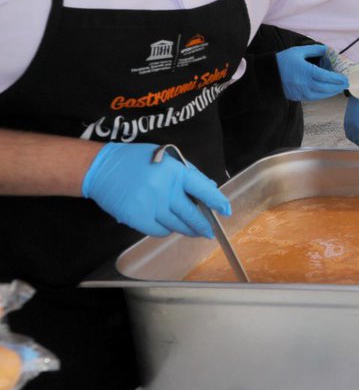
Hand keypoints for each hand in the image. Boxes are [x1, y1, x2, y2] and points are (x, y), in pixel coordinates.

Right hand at [81, 143, 230, 237]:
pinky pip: (159, 231)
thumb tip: (208, 187)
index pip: (203, 189)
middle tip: (209, 231)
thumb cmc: (135, 161)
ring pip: (176, 225)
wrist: (101, 169)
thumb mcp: (166, 157)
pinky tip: (168, 226)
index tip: (225, 210)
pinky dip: (166, 231)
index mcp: (174, 171)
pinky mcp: (136, 217)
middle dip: (203, 225)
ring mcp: (150, 204)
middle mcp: (164, 189)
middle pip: (191, 213)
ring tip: (192, 231)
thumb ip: (187, 172)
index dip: (217, 201)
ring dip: (187, 230)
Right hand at [275, 45, 348, 100]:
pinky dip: (323, 95)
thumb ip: (314, 50)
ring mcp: (302, 92)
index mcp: (307, 72)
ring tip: (339, 88)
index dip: (338, 79)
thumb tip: (327, 49)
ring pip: (321, 95)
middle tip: (346, 84)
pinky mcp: (299, 97)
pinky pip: (314, 98)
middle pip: (326, 88)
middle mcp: (306, 84)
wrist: (268, 75)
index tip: (346, 78)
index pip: (327, 77)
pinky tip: (327, 91)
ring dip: (332, 92)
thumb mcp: (298, 52)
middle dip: (338, 87)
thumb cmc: (283, 61)